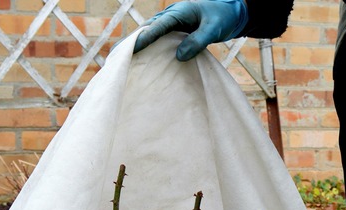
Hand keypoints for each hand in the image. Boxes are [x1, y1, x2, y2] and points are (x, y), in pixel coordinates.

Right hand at [133, 0, 248, 61]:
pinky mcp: (174, 32)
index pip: (157, 26)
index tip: (131, 50)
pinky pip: (158, 40)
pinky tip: (142, 61)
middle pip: (147, 29)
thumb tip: (179, 57)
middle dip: (132, 42)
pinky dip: (149, 49)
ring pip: (150, 35)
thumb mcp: (213, 29)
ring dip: (137, 46)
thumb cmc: (222, 17)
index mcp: (178, 12)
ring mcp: (172, 24)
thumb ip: (198, 41)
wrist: (230, 12)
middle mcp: (171, 16)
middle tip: (116, 57)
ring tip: (122, 61)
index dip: (143, 39)